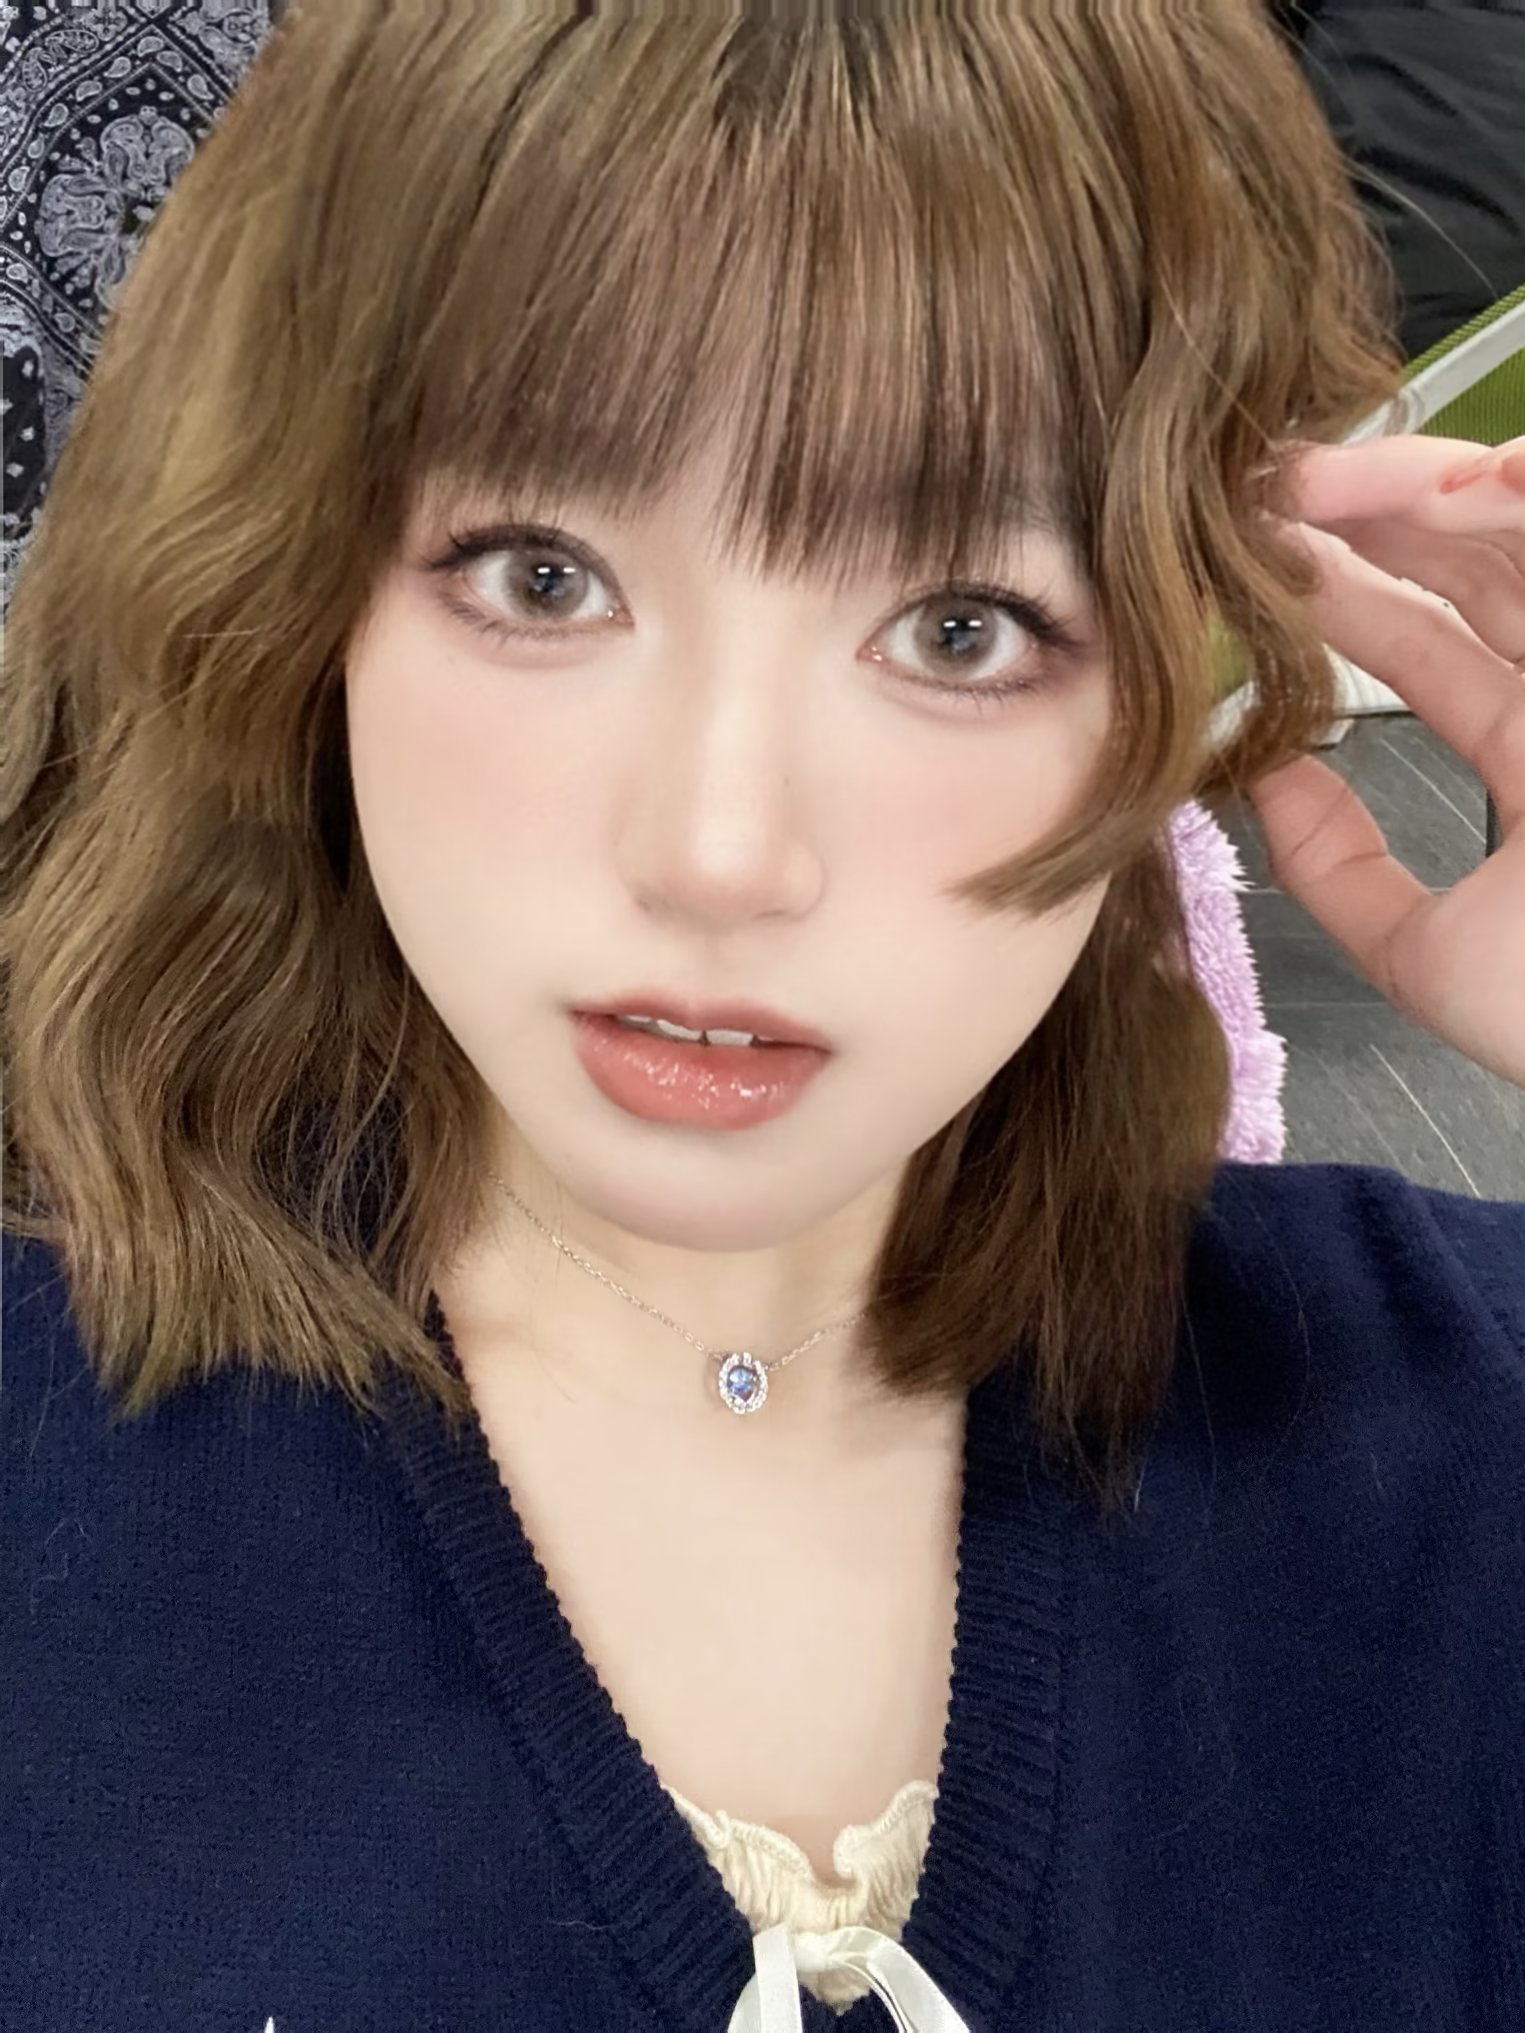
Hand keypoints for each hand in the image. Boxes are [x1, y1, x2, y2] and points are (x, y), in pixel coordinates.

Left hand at [1246, 433, 1524, 1089]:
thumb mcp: (1423, 949)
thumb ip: (1340, 870)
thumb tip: (1263, 779)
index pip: (1435, 650)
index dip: (1348, 596)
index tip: (1256, 556)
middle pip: (1486, 565)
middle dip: (1377, 512)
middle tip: (1271, 481)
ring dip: (1440, 486)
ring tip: (1333, 475)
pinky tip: (1471, 480)